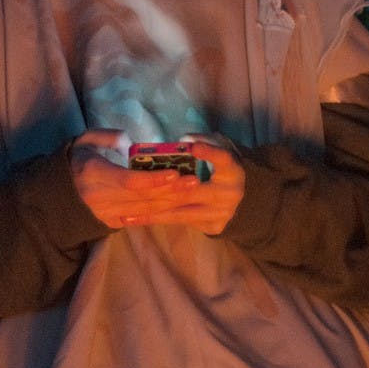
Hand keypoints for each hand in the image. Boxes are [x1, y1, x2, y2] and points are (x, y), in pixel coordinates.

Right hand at [69, 129, 200, 228]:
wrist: (55, 195)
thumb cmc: (77, 160)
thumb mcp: (84, 140)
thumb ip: (105, 137)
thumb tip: (127, 141)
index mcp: (94, 173)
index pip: (129, 181)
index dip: (154, 179)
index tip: (175, 173)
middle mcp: (101, 197)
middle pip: (142, 198)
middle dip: (171, 191)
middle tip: (194, 181)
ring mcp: (106, 213)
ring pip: (144, 211)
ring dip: (170, 203)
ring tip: (191, 192)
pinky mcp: (111, 222)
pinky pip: (139, 219)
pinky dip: (159, 213)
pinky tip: (177, 206)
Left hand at [119, 138, 245, 235]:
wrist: (242, 197)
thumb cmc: (221, 165)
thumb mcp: (218, 147)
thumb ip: (202, 140)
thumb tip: (181, 142)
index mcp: (233, 170)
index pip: (223, 159)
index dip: (209, 153)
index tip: (193, 147)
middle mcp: (230, 194)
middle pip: (192, 192)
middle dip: (161, 191)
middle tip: (134, 188)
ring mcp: (221, 213)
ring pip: (181, 213)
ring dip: (151, 213)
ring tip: (126, 213)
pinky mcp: (212, 226)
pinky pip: (180, 222)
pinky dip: (157, 220)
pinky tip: (135, 220)